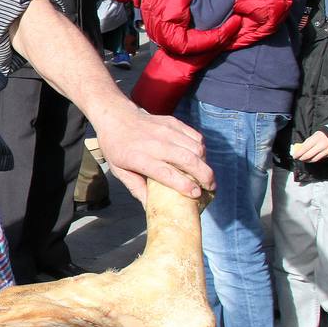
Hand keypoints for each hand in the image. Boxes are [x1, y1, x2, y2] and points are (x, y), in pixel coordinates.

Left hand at [95, 105, 213, 200]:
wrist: (117, 117)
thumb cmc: (117, 148)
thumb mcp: (119, 171)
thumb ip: (136, 189)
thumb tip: (150, 208)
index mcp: (138, 158)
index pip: (166, 173)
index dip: (183, 185)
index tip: (196, 194)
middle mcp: (155, 144)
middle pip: (187, 160)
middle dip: (204, 176)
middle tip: (211, 187)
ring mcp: (166, 131)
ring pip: (196, 148)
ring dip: (205, 163)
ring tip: (205, 175)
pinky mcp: (174, 123)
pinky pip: (195, 136)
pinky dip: (201, 149)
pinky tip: (199, 159)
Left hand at [291, 131, 327, 162]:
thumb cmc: (323, 135)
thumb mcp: (314, 136)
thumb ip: (307, 142)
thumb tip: (299, 149)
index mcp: (316, 139)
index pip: (305, 148)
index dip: (298, 153)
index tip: (294, 156)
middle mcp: (321, 146)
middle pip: (308, 155)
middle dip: (301, 158)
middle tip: (298, 158)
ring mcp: (326, 151)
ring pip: (314, 159)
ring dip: (307, 160)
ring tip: (303, 159)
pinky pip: (319, 159)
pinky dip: (313, 159)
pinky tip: (310, 159)